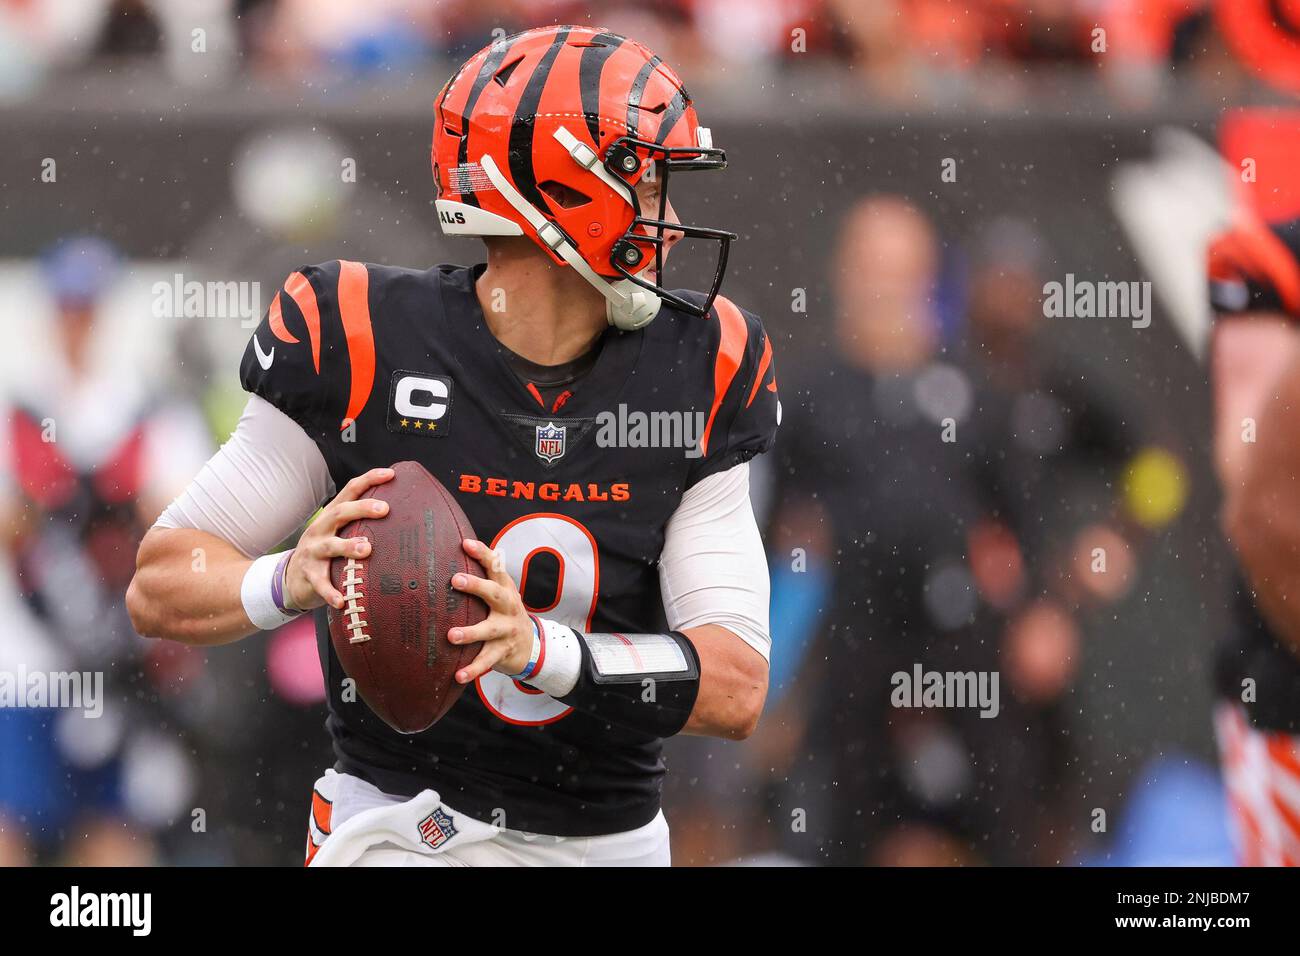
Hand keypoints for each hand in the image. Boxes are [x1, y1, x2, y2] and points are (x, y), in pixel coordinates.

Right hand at [284, 468, 393, 610]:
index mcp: (332, 516)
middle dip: (361, 509)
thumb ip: (360, 522)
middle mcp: (320, 529)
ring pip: (329, 546)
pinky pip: (320, 583)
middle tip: (384, 509)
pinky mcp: (309, 575)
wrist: (290, 577)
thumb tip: (398, 512)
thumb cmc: (326, 551)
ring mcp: (313, 552)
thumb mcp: (339, 531)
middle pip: (339, 513)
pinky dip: (330, 592)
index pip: (350, 491)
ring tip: (366, 549)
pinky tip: (341, 600)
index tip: (390, 474)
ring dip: (347, 546)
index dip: (369, 479)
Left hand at [448, 539, 534, 683]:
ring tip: (451, 635)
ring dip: (471, 632)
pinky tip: (458, 675)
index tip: (465, 544)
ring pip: (489, 630)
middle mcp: (508, 607)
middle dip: (477, 586)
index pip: (496, 566)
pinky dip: (473, 669)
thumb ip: (482, 579)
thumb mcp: (500, 595)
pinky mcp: (503, 652)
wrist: (533, 646)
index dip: (483, 554)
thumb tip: (448, 554)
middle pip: (495, 593)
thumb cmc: (505, 614)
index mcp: (505, 589)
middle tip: (456, 579)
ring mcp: (507, 630)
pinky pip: (487, 661)